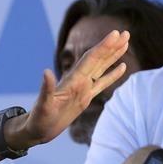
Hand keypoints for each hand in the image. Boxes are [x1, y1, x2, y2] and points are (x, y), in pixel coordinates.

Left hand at [6, 30, 129, 149]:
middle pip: (98, 60)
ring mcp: (82, 88)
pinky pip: (102, 83)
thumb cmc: (38, 119)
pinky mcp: (85, 97)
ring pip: (101, 68)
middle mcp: (78, 81)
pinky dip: (112, 74)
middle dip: (111, 47)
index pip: (90, 59)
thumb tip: (46, 71)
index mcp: (72, 81)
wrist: (37, 130)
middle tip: (125, 33)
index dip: (103, 47)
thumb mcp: (43, 105)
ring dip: (113, 56)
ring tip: (125, 43)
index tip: (115, 34)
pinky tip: (122, 67)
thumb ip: (46, 89)